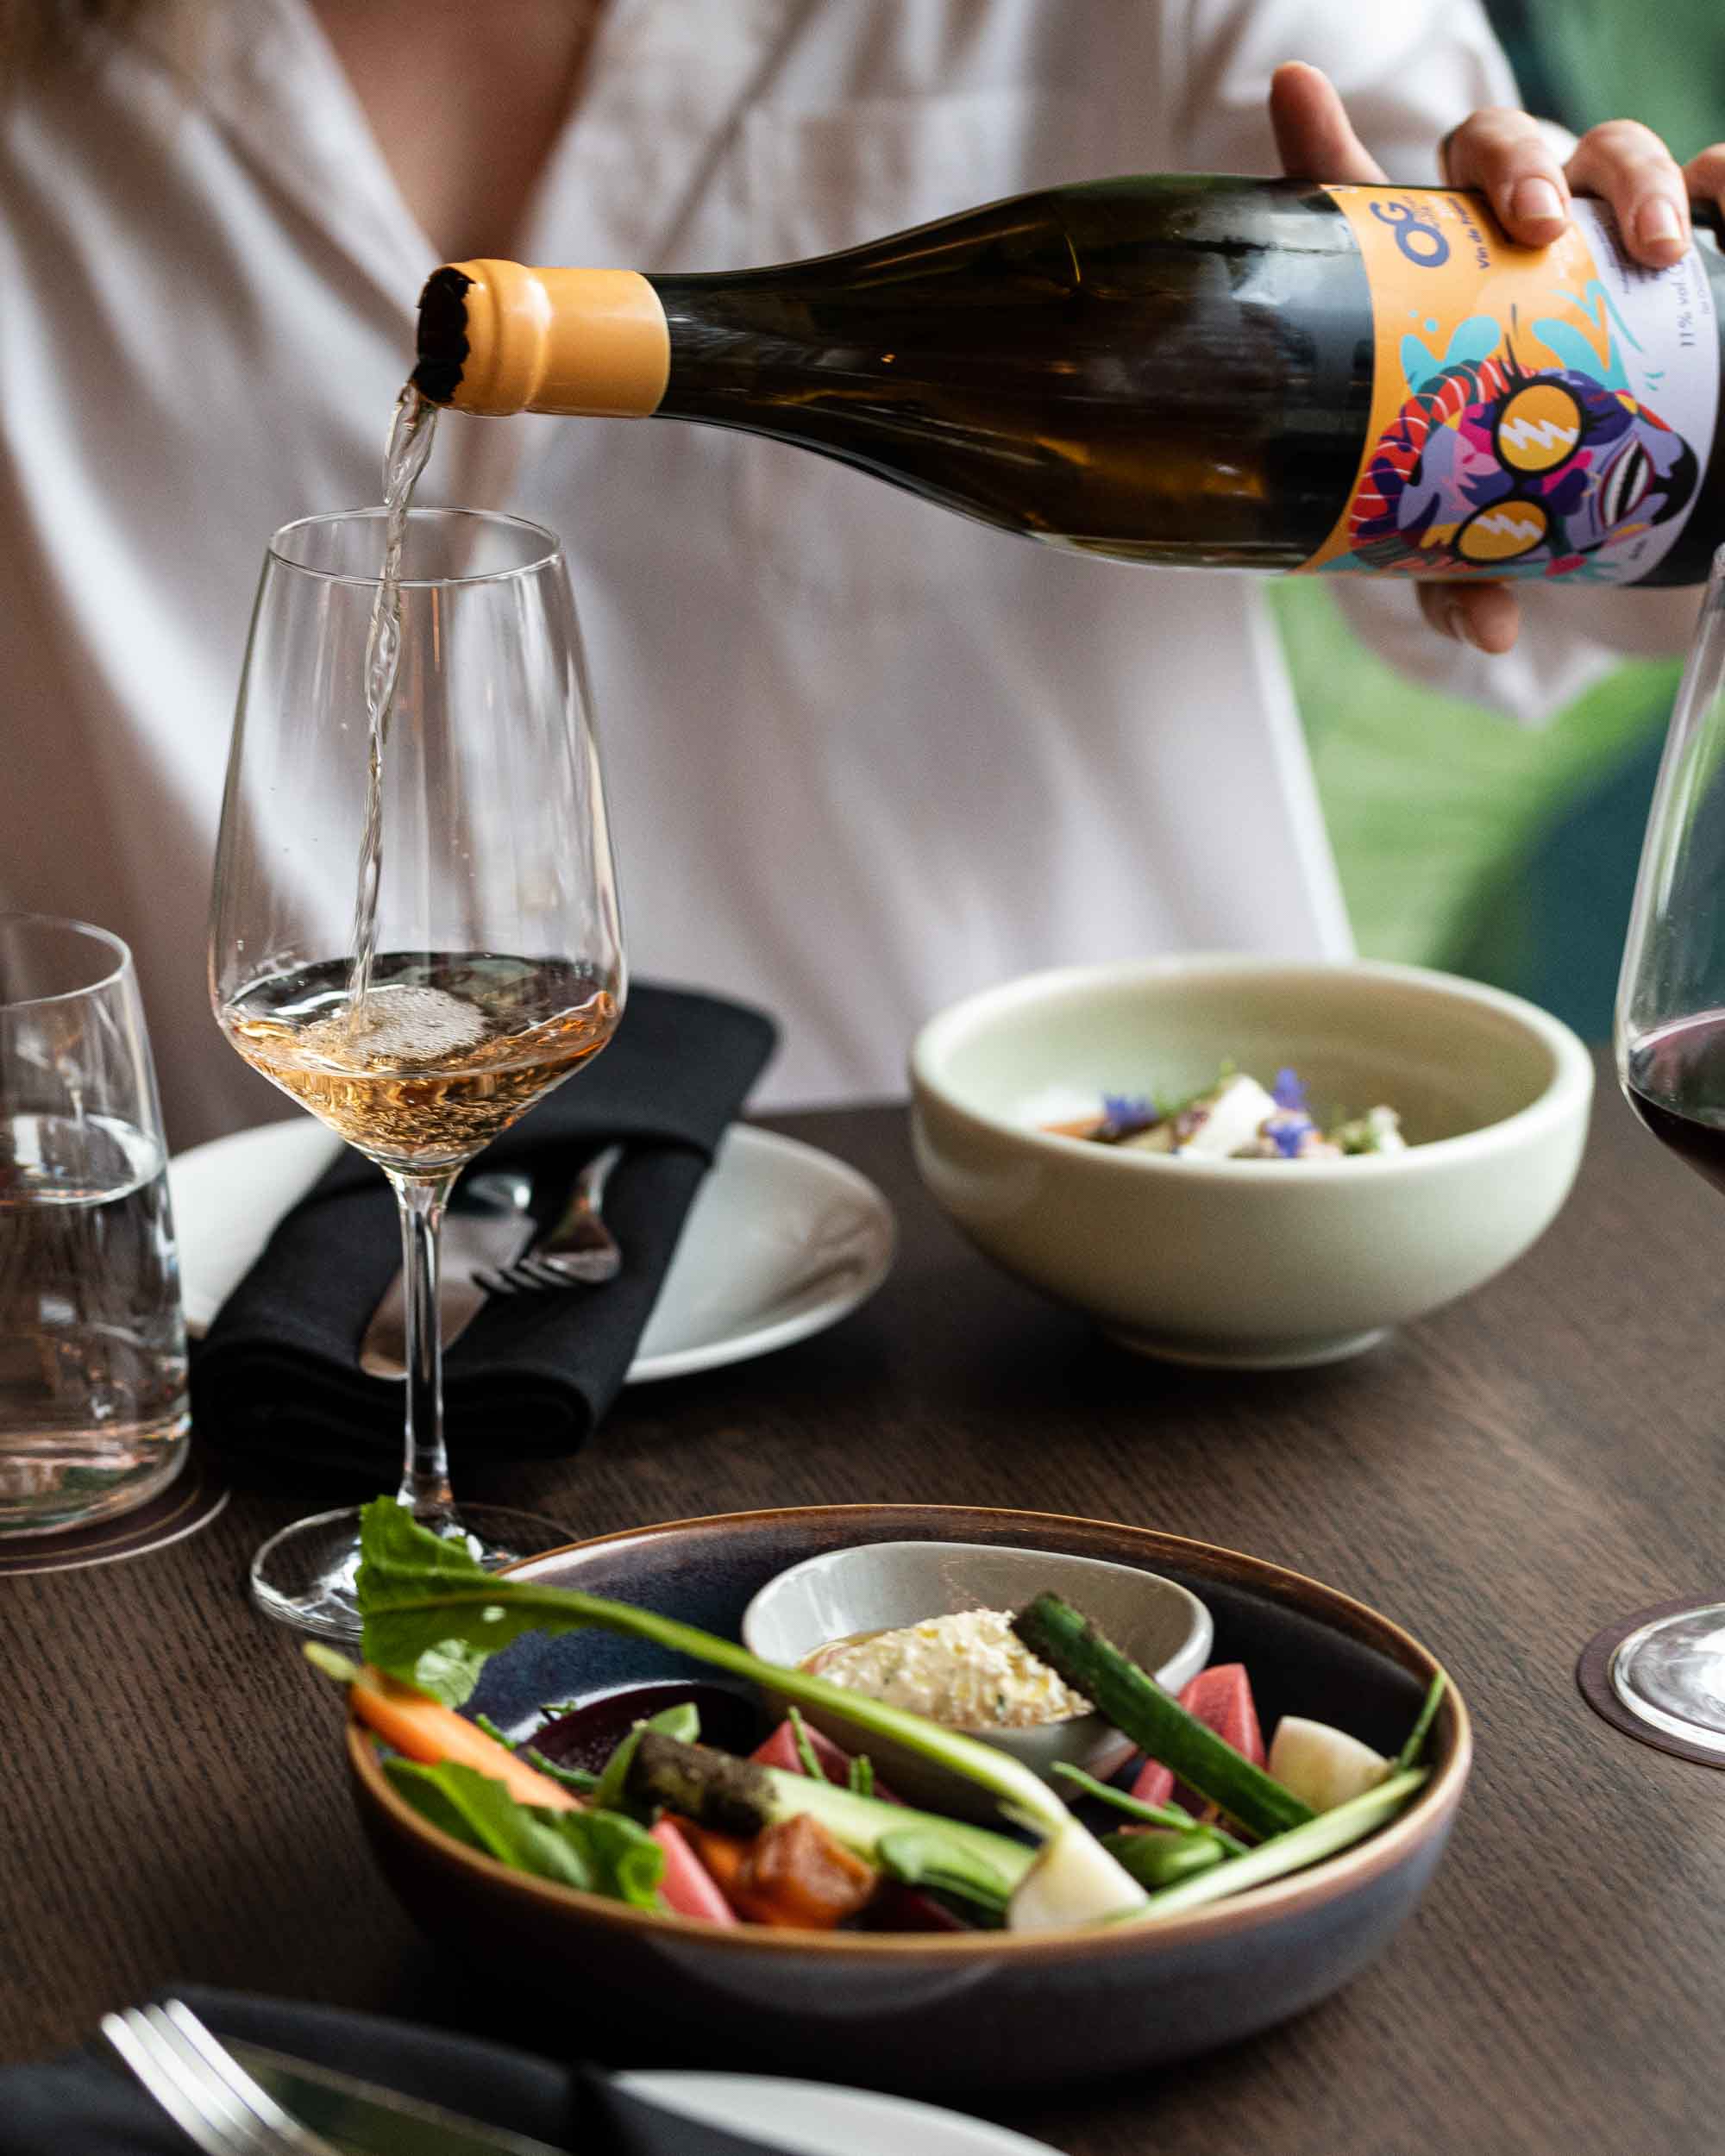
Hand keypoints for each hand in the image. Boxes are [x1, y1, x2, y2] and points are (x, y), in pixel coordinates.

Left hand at [1270, 61, 1721, 655]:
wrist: (1574, 474)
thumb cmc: (1481, 485)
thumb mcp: (1457, 535)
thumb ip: (1457, 574)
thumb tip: (1492, 634)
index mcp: (1416, 274)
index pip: (1353, 192)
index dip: (1319, 142)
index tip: (1297, 97)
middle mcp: (1497, 230)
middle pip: (1498, 145)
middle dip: (1519, 163)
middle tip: (1534, 223)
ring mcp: (1585, 227)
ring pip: (1604, 151)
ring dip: (1631, 175)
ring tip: (1653, 238)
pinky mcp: (1657, 244)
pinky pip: (1704, 183)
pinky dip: (1718, 177)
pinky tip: (1721, 191)